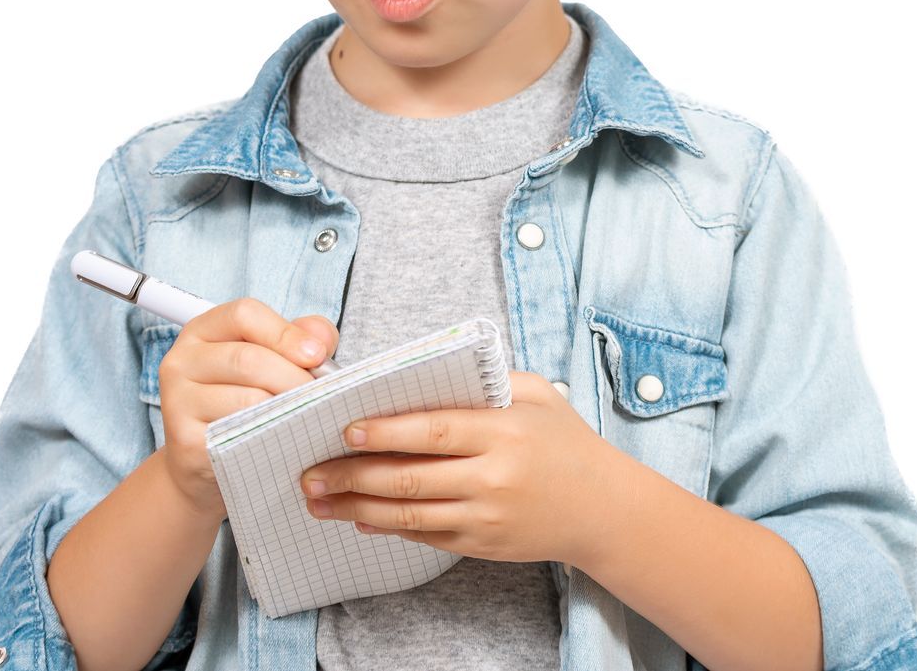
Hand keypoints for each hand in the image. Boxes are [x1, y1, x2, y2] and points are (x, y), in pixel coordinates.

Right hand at [157, 297, 339, 519]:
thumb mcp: (266, 360)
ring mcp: (177, 401)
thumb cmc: (240, 401)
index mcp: (202, 331)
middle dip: (294, 377)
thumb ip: (296, 339)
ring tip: (307, 416)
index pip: (243, 315)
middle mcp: (181, 361)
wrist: (200, 462)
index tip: (318, 355)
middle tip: (320, 394)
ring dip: (286, 408)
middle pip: (247, 358)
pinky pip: (238, 435)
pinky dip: (269, 435)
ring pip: (247, 399)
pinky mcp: (184, 441)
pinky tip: (284, 438)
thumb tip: (321, 339)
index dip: (285, 332)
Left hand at [297, 371, 612, 566]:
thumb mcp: (537, 395)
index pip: (434, 431)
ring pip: (411, 515)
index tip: (346, 429)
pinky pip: (426, 537)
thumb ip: (485, 382)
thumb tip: (422, 371)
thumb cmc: (566, 441)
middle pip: (411, 478)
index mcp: (505, 432)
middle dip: (354, 475)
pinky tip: (357, 516)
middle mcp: (493, 478)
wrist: (605, 510)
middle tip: (310, 472)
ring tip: (318, 500)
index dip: (387, 432)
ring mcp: (487, 517)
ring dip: (358, 507)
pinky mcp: (483, 545)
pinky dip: (388, 527)